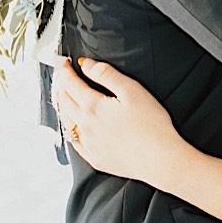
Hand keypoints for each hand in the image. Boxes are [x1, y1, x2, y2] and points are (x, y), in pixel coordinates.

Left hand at [53, 58, 187, 188]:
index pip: (70, 84)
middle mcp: (85, 126)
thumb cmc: (151, 124)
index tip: (65, 64)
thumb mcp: (132, 90)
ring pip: (66, 121)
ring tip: (66, 98)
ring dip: (63, 107)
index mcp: (93, 107)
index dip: (65, 71)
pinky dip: (71, 129)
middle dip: (61, 86)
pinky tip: (76, 126)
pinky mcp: (94, 158)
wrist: (159, 159)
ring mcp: (88, 144)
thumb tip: (86, 65)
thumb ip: (106, 74)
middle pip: (64, 101)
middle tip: (63, 78)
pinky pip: (74, 142)